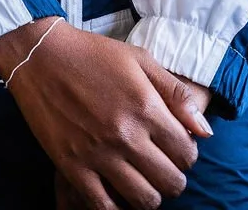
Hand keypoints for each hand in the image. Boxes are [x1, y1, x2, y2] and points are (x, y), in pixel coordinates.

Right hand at [0, 22, 212, 209]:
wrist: (41, 55)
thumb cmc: (94, 54)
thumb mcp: (140, 60)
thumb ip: (176, 93)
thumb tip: (205, 131)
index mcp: (146, 106)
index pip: (187, 153)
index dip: (188, 156)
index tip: (177, 150)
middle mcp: (126, 134)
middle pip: (170, 182)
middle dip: (174, 179)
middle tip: (163, 168)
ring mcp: (99, 154)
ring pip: (143, 200)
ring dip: (151, 196)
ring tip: (144, 181)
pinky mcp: (73, 167)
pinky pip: (104, 208)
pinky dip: (116, 209)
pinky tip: (118, 193)